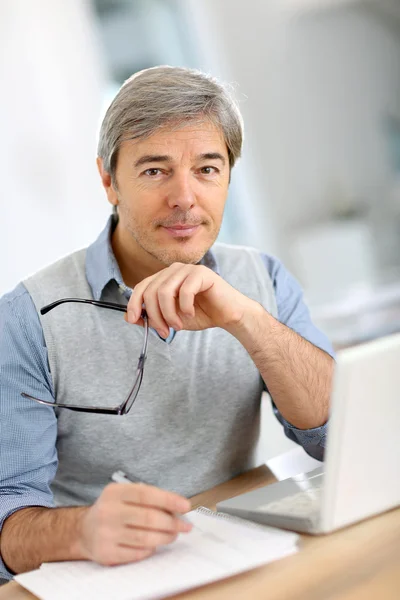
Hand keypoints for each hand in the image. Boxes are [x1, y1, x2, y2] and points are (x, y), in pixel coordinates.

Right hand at [78, 482, 191, 565]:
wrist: (84, 531)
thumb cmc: (113, 510)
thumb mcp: (125, 496)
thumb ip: (148, 498)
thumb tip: (177, 509)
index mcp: (114, 492)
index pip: (146, 494)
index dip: (169, 500)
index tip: (185, 506)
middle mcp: (108, 511)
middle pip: (149, 517)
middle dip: (172, 522)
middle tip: (184, 525)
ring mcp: (106, 533)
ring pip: (145, 537)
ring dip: (165, 537)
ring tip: (173, 535)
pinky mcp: (106, 553)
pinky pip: (137, 553)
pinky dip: (150, 549)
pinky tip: (154, 544)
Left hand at [126, 263, 254, 337]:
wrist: (228, 316)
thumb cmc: (201, 314)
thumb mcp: (171, 319)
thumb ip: (152, 317)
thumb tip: (129, 317)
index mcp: (165, 278)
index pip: (141, 286)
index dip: (134, 303)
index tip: (134, 320)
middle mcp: (174, 270)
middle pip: (151, 291)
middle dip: (155, 316)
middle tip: (164, 332)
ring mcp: (188, 269)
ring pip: (164, 292)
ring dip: (169, 314)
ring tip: (178, 326)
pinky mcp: (202, 273)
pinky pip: (184, 291)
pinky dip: (185, 307)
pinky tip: (192, 314)